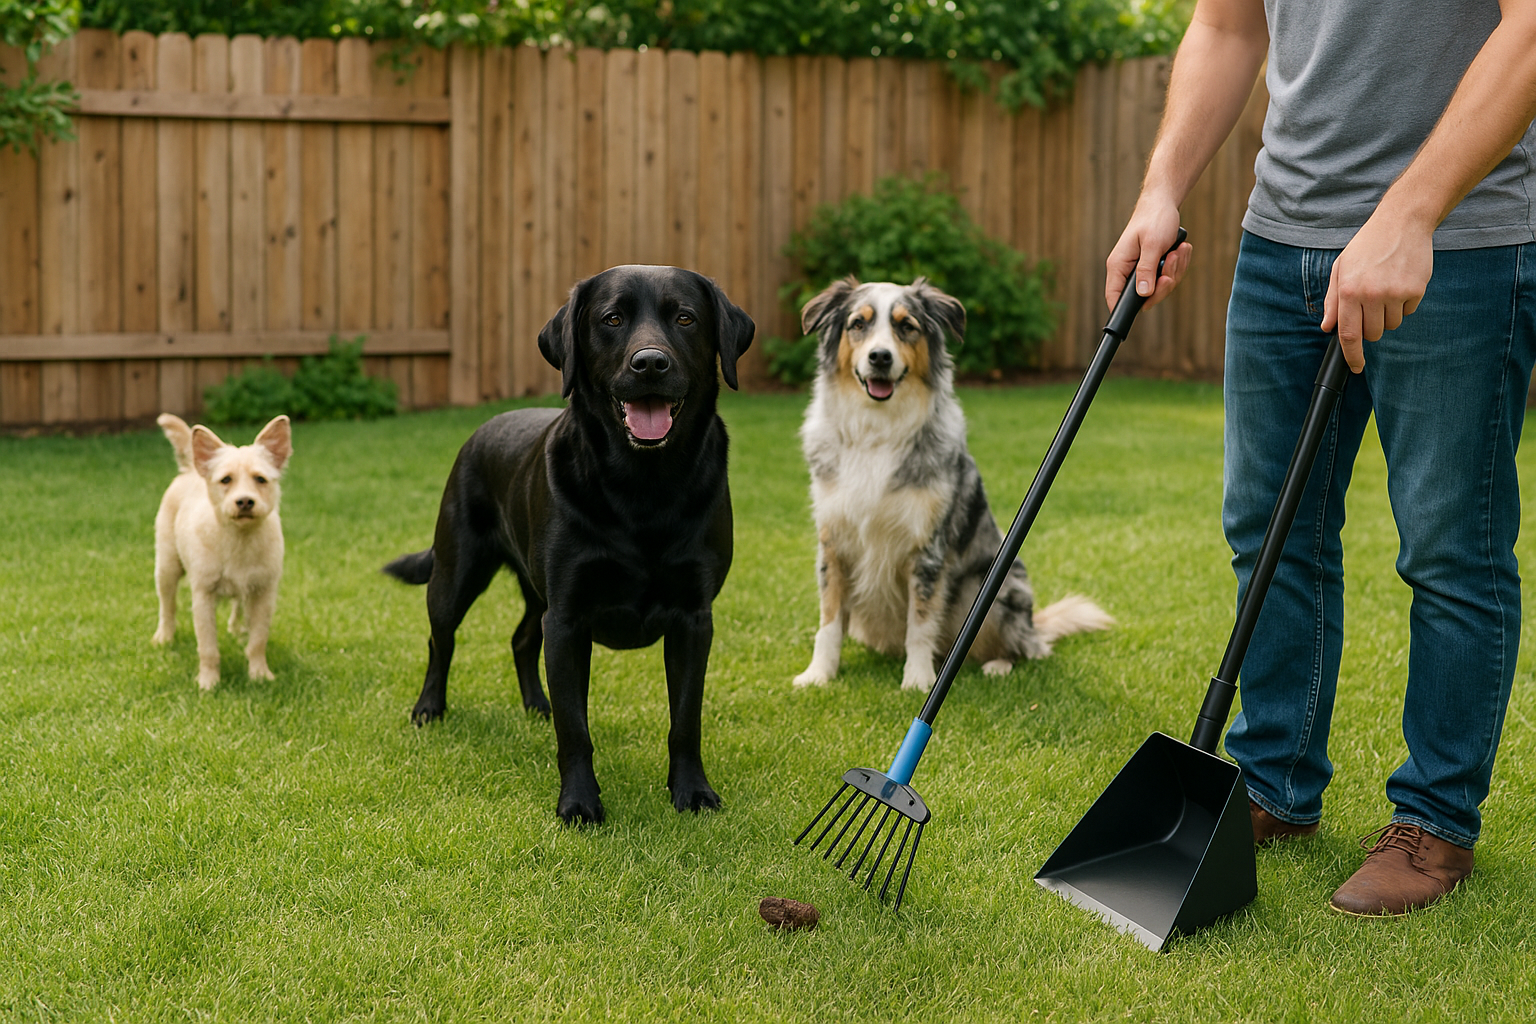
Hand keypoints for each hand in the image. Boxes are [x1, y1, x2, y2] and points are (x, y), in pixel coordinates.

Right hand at [1106, 198, 1191, 309]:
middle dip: (1165, 282)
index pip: (1114, 296)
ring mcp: (1142, 270)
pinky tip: (1180, 249)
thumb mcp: (1152, 244)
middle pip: (1145, 297)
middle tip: (1172, 260)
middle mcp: (1128, 271)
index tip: (1144, 305)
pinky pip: (1169, 278)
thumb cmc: (1154, 219)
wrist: (1163, 203)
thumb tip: (1143, 293)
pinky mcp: (1155, 267)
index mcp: (1118, 266)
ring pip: (1161, 287)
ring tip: (1178, 250)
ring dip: (1175, 270)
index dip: (1124, 309)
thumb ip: (1146, 269)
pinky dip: (1178, 265)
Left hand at [1320, 209, 1432, 371]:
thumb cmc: (1367, 246)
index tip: (1356, 367)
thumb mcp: (1341, 269)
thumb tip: (1327, 327)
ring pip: (1391, 325)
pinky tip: (1400, 281)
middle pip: (1373, 334)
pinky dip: (1404, 303)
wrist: (1402, 222)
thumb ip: (1333, 301)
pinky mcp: (1416, 289)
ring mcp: (1395, 293)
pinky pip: (1409, 311)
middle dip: (1371, 328)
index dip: (1352, 356)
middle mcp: (1371, 295)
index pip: (1349, 335)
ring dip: (1388, 315)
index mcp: (1349, 291)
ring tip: (1385, 288)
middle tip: (1371, 306)